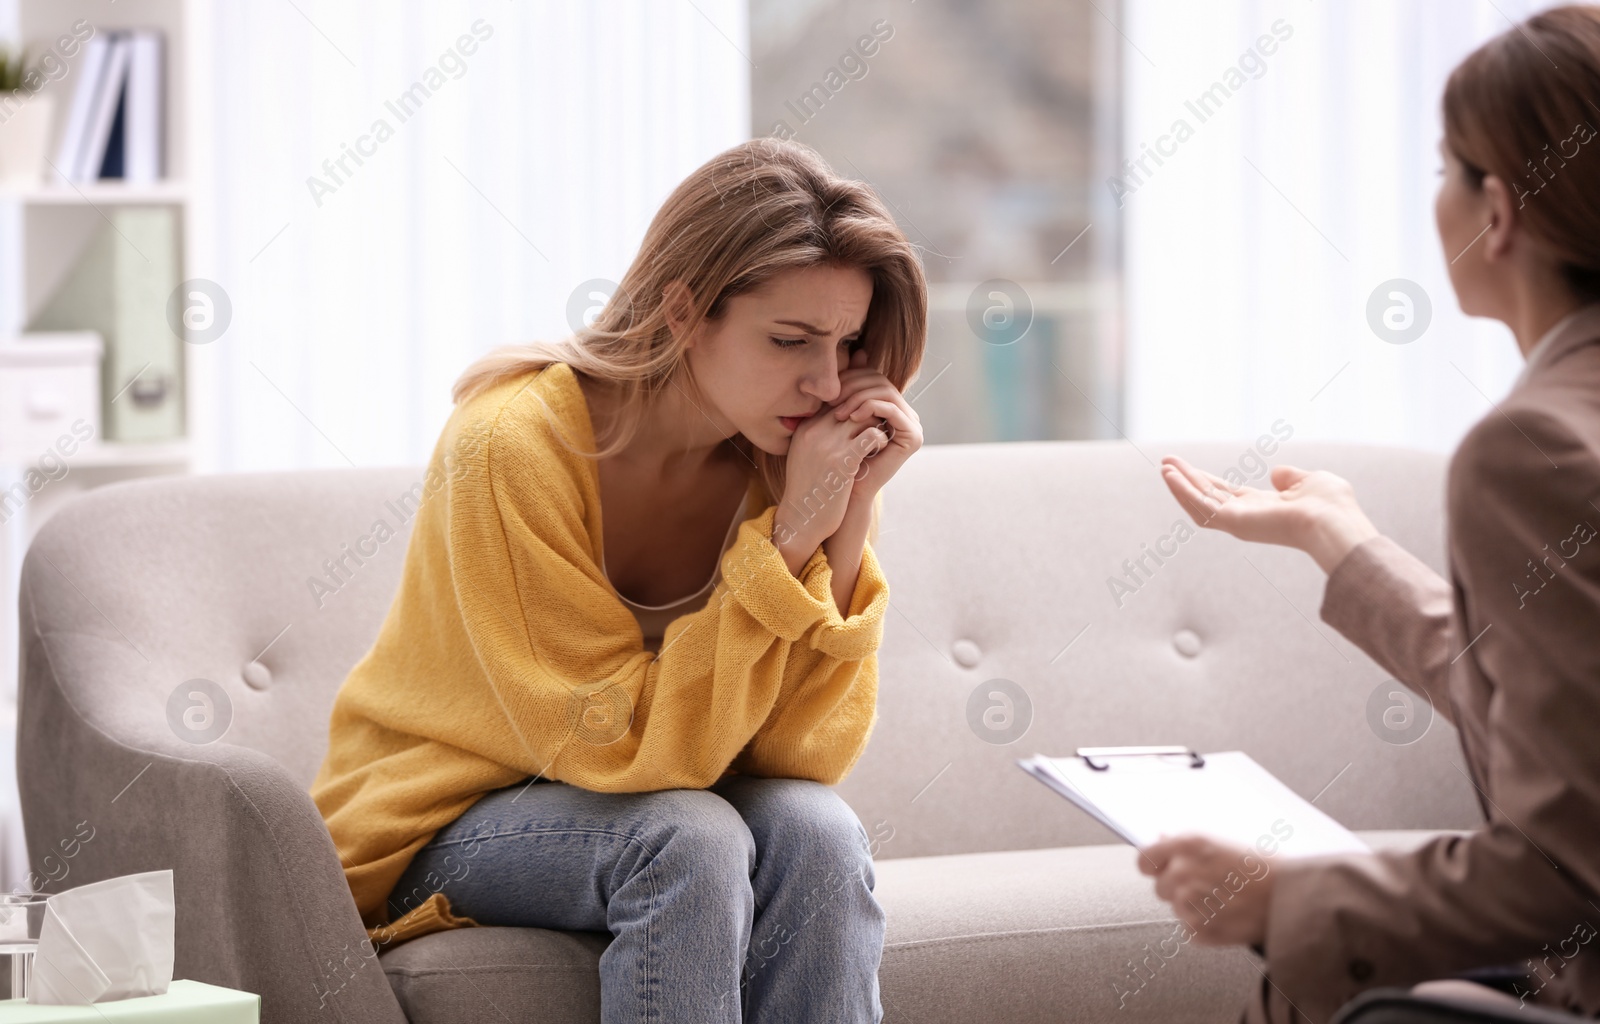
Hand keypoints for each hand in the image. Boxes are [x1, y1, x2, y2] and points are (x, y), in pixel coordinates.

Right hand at [773, 383, 888, 568]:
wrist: (802, 518)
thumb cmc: (809, 488)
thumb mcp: (806, 454)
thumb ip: (820, 433)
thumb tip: (844, 416)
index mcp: (806, 427)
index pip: (837, 399)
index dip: (857, 406)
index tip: (867, 419)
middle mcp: (815, 431)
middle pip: (852, 403)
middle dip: (870, 412)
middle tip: (880, 425)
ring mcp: (828, 445)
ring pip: (865, 415)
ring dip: (878, 424)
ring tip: (880, 437)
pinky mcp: (843, 462)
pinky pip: (872, 435)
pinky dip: (881, 439)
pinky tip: (880, 449)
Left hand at [827, 348, 923, 506]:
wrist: (845, 490)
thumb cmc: (839, 454)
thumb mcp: (841, 414)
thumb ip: (849, 387)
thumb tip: (859, 351)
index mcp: (891, 406)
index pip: (873, 377)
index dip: (850, 378)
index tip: (828, 392)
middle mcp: (906, 413)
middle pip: (881, 381)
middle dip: (853, 387)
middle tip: (831, 401)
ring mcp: (913, 425)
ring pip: (886, 392)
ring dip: (858, 397)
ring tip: (838, 412)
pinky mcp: (914, 436)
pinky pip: (892, 409)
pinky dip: (870, 407)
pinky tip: (851, 417)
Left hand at [1138, 835, 1272, 946]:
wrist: (1293, 898)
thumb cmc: (1264, 867)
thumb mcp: (1223, 843)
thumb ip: (1187, 845)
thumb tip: (1161, 838)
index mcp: (1187, 845)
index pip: (1144, 859)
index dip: (1153, 867)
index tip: (1160, 871)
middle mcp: (1183, 872)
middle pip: (1160, 888)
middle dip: (1178, 889)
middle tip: (1209, 888)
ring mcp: (1189, 904)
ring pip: (1176, 910)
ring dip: (1193, 909)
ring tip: (1225, 902)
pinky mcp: (1200, 931)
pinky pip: (1190, 931)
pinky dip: (1206, 928)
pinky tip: (1229, 917)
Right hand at [1159, 455, 1379, 573]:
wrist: (1334, 521)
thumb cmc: (1331, 505)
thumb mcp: (1310, 480)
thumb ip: (1291, 477)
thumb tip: (1276, 473)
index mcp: (1262, 507)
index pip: (1225, 493)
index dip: (1205, 479)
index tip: (1186, 466)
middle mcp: (1246, 516)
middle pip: (1207, 496)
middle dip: (1186, 480)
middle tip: (1166, 463)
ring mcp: (1238, 521)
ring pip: (1199, 504)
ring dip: (1180, 486)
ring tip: (1164, 468)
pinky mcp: (1233, 522)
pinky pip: (1201, 506)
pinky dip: (1183, 491)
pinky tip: (1171, 476)